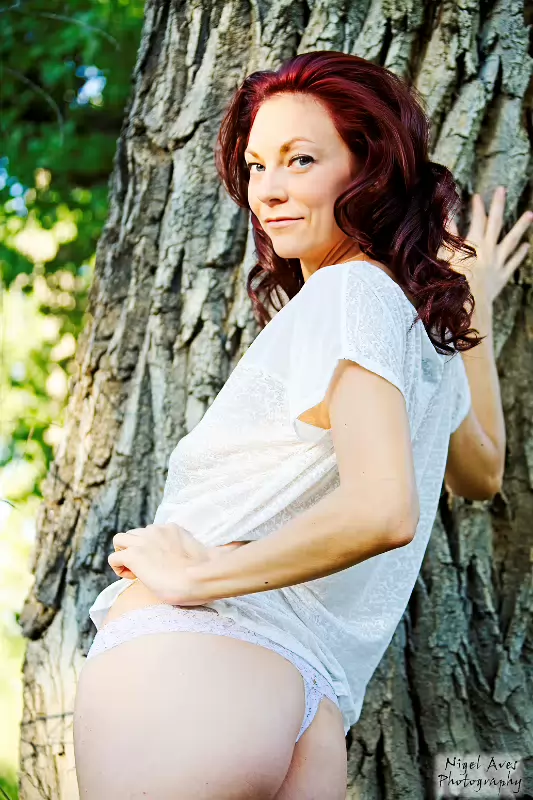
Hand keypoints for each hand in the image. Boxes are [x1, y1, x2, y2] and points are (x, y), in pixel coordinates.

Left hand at [109, 523, 214, 605]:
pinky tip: (132, 578)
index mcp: (171, 529)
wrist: (200, 578)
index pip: (150, 532)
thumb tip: (185, 559)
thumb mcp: (192, 554)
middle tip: (144, 568)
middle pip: (133, 534)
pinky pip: (114, 558)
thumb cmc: (202, 573)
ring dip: (124, 554)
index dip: (149, 548)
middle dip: (134, 549)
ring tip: (135, 572)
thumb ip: (182, 550)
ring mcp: (143, 541)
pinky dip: (119, 568)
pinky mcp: (134, 555)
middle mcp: (155, 530)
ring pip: (119, 540)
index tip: (157, 563)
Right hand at [442, 186, 532, 304]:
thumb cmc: (453, 279)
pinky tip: (527, 246)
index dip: (477, 206)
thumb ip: (448, 234)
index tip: (477, 195)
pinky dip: (520, 254)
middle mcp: (489, 248)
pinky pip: (513, 262)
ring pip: (511, 241)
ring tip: (530, 214)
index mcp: (474, 242)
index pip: (477, 219)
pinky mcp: (501, 276)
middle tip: (502, 190)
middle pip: (495, 222)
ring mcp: (498, 262)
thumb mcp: (445, 254)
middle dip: (498, 205)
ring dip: (520, 226)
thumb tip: (447, 215)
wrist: (469, 301)